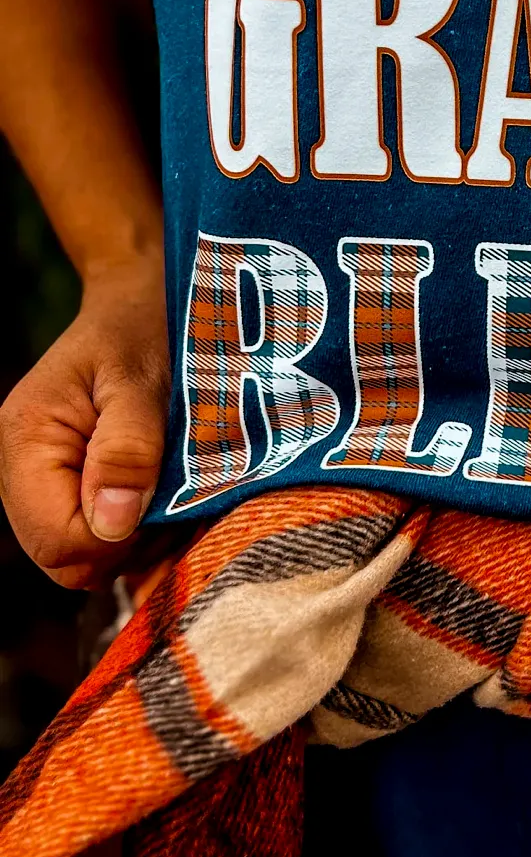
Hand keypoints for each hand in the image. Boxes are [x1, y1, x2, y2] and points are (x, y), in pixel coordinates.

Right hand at [0, 253, 169, 588]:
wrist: (142, 299)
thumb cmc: (145, 327)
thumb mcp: (142, 379)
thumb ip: (129, 448)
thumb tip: (112, 525)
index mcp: (29, 440)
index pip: (55, 538)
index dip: (113, 541)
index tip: (163, 510)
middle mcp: (26, 470)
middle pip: (63, 558)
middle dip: (125, 548)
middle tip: (176, 506)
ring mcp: (48, 480)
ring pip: (83, 556)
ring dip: (138, 543)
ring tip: (177, 495)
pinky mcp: (75, 483)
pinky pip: (99, 536)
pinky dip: (140, 532)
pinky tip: (170, 499)